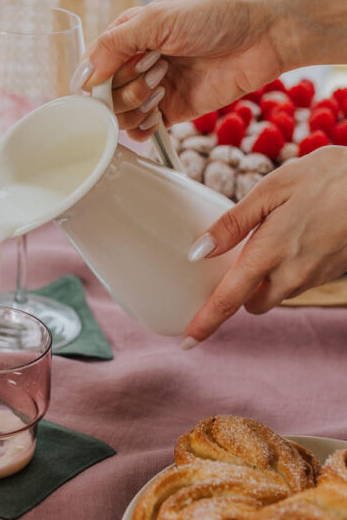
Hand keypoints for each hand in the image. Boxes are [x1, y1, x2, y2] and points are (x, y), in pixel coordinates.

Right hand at [70, 0, 284, 140]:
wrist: (262, 36)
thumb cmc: (214, 15)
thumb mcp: (157, 19)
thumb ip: (114, 45)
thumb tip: (81, 77)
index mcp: (128, 36)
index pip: (91, 68)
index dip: (94, 80)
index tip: (108, 79)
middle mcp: (137, 63)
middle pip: (104, 95)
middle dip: (124, 88)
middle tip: (156, 69)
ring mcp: (154, 88)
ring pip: (121, 115)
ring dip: (136, 106)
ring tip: (162, 87)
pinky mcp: (173, 110)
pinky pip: (143, 130)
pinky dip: (143, 129)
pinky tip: (157, 115)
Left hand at [182, 147, 346, 344]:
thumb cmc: (327, 177)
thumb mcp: (272, 189)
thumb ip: (233, 224)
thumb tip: (199, 251)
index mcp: (269, 253)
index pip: (228, 300)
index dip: (205, 323)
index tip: (188, 341)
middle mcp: (293, 274)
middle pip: (253, 303)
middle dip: (241, 291)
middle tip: (237, 258)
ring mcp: (315, 276)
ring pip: (278, 293)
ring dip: (267, 278)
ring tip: (273, 236)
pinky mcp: (331, 273)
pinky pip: (299, 281)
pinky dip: (290, 268)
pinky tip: (296, 235)